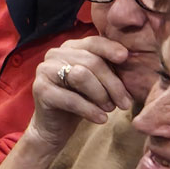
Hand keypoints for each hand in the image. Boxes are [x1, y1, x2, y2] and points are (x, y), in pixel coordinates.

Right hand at [28, 36, 132, 152]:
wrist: (54, 126)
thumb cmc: (80, 100)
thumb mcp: (97, 82)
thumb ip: (108, 69)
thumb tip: (128, 57)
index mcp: (68, 48)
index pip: (92, 42)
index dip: (109, 48)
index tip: (125, 57)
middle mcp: (54, 54)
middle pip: (91, 61)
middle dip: (112, 84)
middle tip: (124, 103)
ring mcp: (44, 70)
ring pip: (81, 75)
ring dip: (101, 95)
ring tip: (110, 109)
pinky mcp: (40, 89)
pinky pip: (71, 99)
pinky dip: (90, 110)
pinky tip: (101, 119)